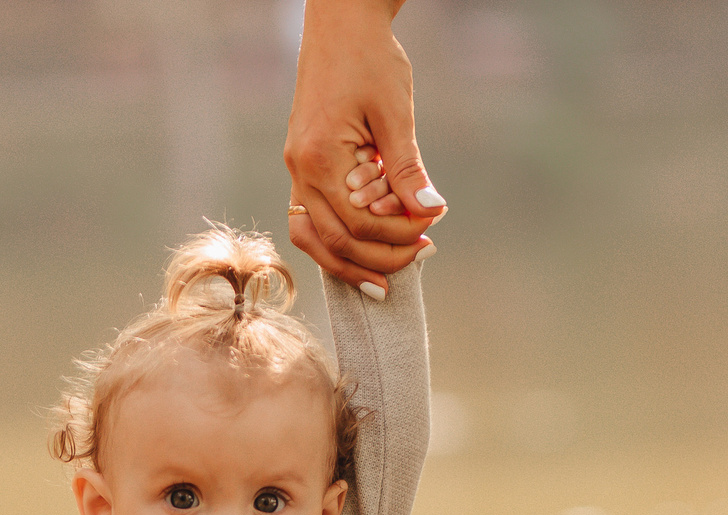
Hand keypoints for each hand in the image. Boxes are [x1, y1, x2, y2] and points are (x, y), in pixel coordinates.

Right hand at [284, 0, 439, 293]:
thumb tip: (429, 210)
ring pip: (313, 240)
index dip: (398, 235)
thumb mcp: (395, 113)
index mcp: (318, 159)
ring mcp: (296, 171)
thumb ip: (406, 167)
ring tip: (386, 277)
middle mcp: (299, 171)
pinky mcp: (302, 167)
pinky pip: (311, 220)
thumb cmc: (369, 60)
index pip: (359, 222)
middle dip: (379, 257)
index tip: (432, 231)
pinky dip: (336, 241)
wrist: (340, 24)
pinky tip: (364, 250)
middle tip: (421, 256)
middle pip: (333, 241)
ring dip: (350, 262)